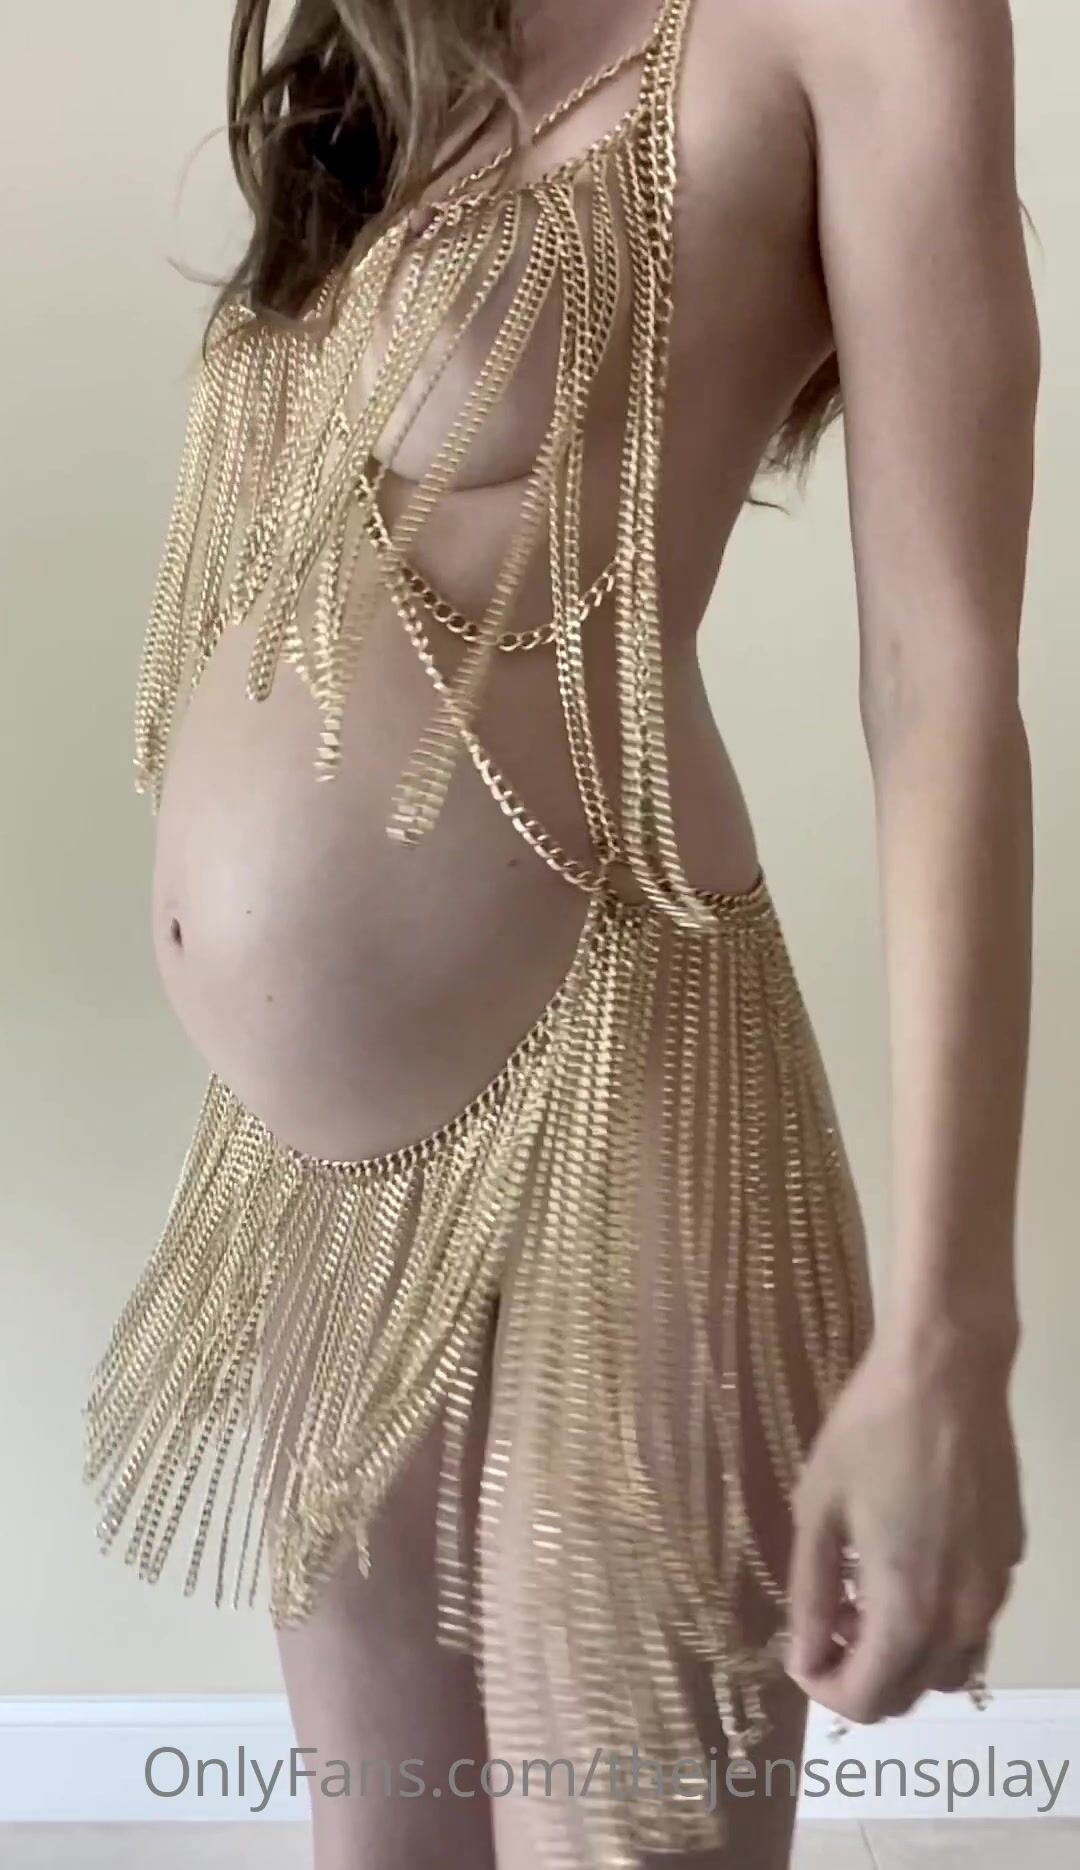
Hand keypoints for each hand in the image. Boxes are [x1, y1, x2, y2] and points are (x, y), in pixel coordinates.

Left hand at [784, 1322, 1024, 1722]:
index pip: (867, 1700)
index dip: (822, 1689)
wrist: (947, 1372)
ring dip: (902, 1654)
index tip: (797, 1649)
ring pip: (949, 1665)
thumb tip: (804, 1655)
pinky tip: (906, 1560)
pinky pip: (973, 1621)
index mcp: (909, 1610)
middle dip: (860, 1674)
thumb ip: (811, 1596)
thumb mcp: (818, 1512)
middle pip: (910, 1693)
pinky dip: (936, 1620)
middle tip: (825, 1621)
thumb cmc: (870, 1433)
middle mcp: (963, 1616)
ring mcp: (994, 1589)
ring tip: (863, 1596)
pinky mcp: (1010, 1557)